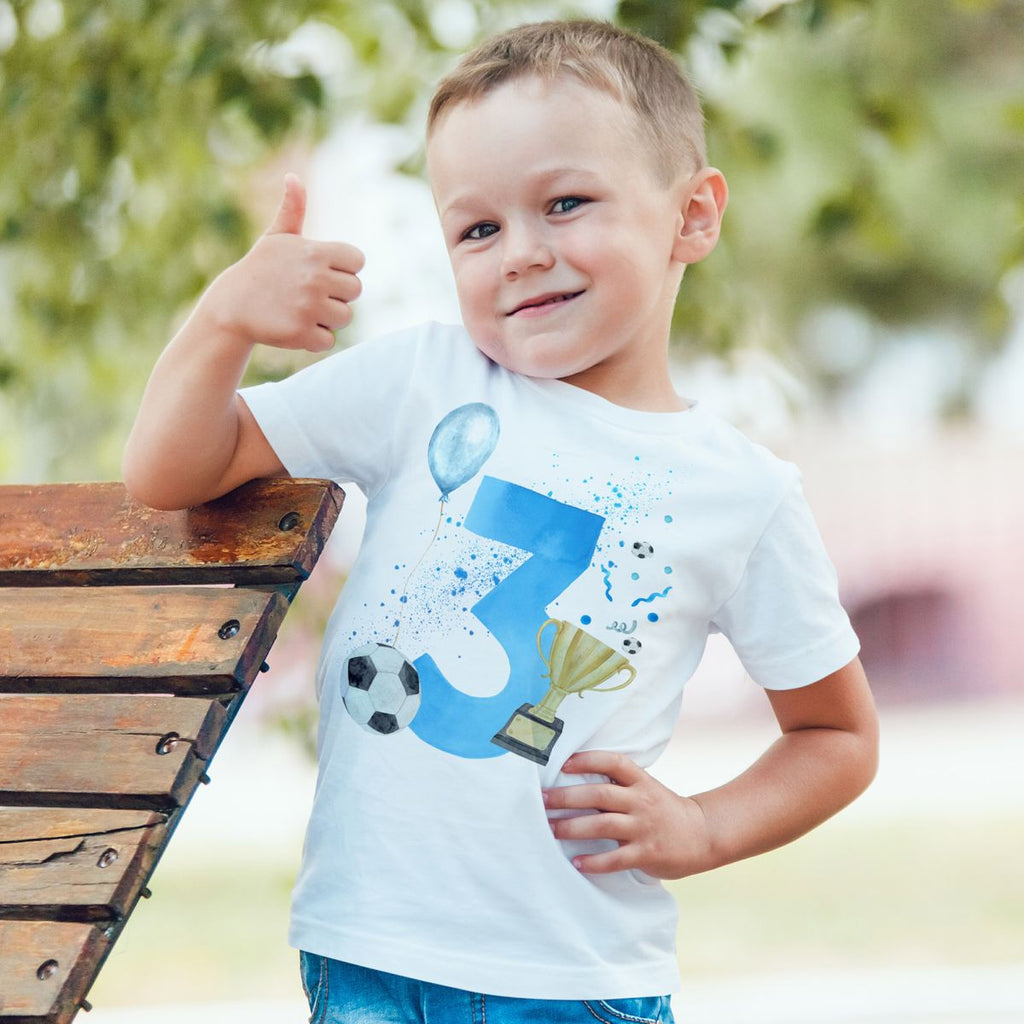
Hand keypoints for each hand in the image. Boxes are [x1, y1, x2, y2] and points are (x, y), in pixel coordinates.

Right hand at [209, 173, 364, 352]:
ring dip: (327, 317)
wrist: (231, 306)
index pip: (357, 261)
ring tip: (301, 309)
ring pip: (345, 317)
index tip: (323, 272)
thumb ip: (293, 210)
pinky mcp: (302, 333)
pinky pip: (329, 340)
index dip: (343, 269)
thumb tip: (293, 177)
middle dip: (337, 294)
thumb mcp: (276, 238)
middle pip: (355, 291)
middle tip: (309, 293)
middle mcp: (316, 278)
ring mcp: (309, 307)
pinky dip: (315, 338)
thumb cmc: (260, 269)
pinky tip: (295, 326)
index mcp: (316, 252)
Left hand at [543, 750, 714, 879]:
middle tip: (542, 800)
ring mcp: (644, 827)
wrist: (702, 834)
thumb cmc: (663, 809)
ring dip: (573, 827)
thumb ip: (617, 785)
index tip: (562, 764)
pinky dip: (594, 861)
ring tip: (551, 830)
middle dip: (567, 797)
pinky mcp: (647, 853)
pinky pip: (616, 858)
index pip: (613, 762)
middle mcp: (641, 801)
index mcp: (640, 781)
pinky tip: (576, 862)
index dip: (588, 760)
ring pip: (603, 824)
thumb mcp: (645, 789)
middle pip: (600, 794)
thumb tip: (573, 781)